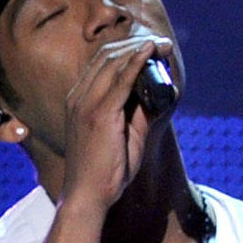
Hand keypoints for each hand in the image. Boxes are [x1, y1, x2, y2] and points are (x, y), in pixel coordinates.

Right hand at [62, 35, 172, 208]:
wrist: (87, 197)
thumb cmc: (105, 173)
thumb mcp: (126, 138)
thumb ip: (138, 114)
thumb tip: (157, 94)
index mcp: (80, 101)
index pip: (102, 64)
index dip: (128, 51)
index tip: (152, 49)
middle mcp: (79, 98)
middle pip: (108, 57)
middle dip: (137, 45)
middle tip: (163, 45)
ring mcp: (86, 104)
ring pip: (113, 63)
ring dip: (140, 50)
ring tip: (163, 46)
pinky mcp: (98, 115)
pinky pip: (120, 80)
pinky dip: (136, 62)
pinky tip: (150, 52)